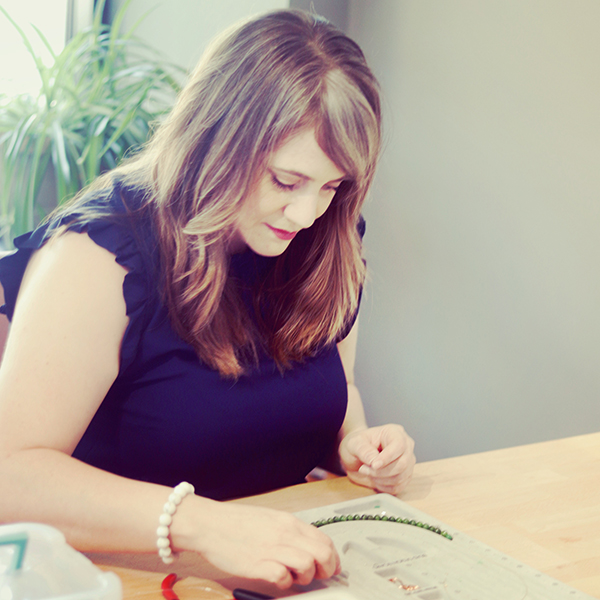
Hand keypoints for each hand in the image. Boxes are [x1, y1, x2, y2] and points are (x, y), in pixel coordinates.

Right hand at [187, 501, 339, 588]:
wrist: (209, 523)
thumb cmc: (237, 523)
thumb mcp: (270, 519)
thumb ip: (290, 532)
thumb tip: (309, 547)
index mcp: (289, 522)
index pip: (325, 540)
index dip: (332, 558)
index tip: (330, 567)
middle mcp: (284, 533)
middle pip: (323, 554)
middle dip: (326, 570)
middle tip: (318, 576)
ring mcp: (272, 549)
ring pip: (308, 566)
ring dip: (305, 578)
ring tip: (293, 577)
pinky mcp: (257, 565)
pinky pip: (283, 578)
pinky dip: (284, 583)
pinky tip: (276, 578)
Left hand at [339, 424, 415, 494]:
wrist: (357, 455)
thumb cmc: (358, 445)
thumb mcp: (355, 443)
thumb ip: (364, 450)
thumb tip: (374, 461)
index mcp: (395, 432)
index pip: (399, 445)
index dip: (388, 457)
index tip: (373, 465)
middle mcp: (406, 446)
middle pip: (403, 464)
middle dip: (381, 471)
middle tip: (363, 469)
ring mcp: (408, 462)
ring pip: (401, 477)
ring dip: (381, 480)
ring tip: (367, 472)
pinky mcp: (405, 476)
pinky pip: (399, 486)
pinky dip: (385, 487)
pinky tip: (374, 479)